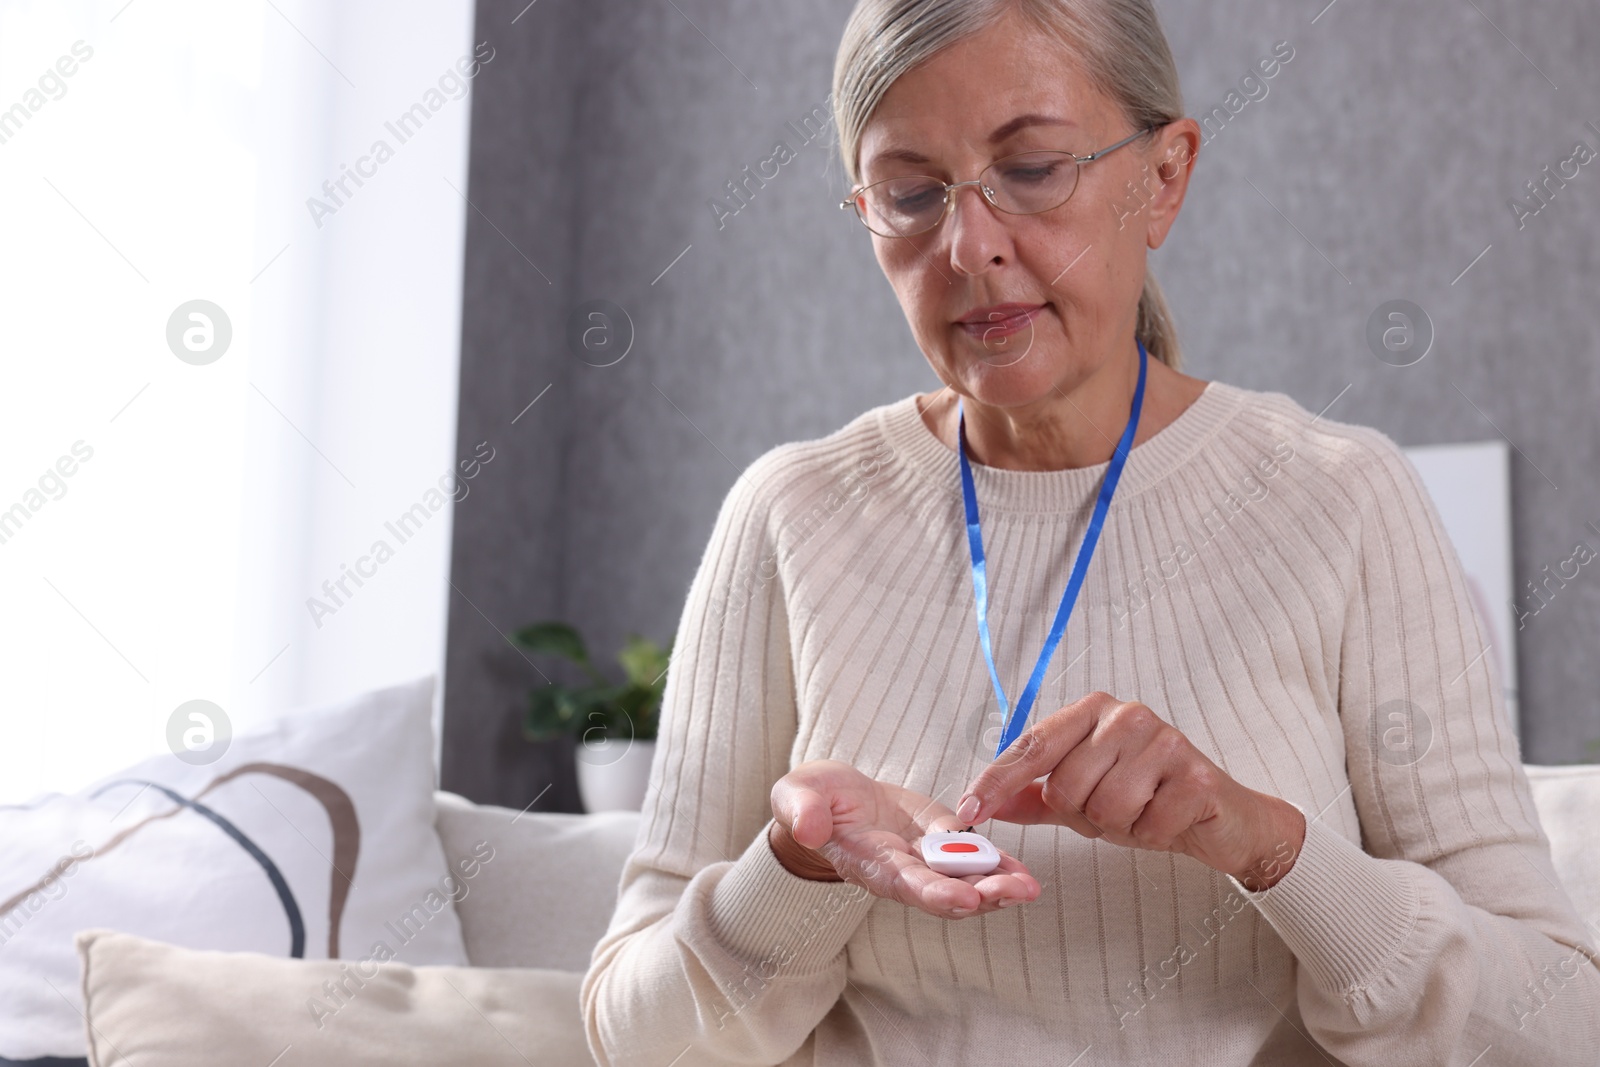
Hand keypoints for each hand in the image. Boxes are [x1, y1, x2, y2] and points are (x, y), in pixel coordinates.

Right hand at [767, 759, 1040, 918]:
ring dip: (999, 884)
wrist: (830, 797)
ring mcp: (924, 857)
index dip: (934, 892)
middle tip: (1017, 891)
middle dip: (982, 894)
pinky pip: (973, 854)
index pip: (903, 883)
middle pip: (945, 891)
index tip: (964, 898)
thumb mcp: (797, 795)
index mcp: (867, 862)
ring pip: (965, 879)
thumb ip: (802, 811)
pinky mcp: (941, 838)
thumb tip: (808, 829)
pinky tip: (1024, 871)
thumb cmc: (811, 799)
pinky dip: (999, 864)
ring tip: (1028, 885)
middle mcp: (901, 870)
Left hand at [956, 693, 1305, 889]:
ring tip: (1142, 813)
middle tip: (1114, 810)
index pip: (1032, 746)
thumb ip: (1033, 797)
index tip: (968, 811)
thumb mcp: (1082, 798)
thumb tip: (980, 804)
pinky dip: (1152, 836)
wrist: (1221, 820)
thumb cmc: (1148, 800)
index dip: (997, 782)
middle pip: (1066, 787)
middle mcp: (1127, 716)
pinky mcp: (1197, 776)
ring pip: (1105, 809)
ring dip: (1120, 827)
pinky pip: (1147, 827)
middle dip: (1084, 815)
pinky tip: (1168, 820)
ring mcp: (1165, 741)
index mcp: (1093, 711)